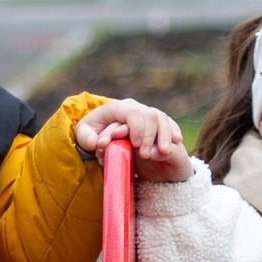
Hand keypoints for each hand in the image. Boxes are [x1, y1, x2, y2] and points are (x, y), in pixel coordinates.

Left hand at [75, 99, 193, 180]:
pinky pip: (167, 121)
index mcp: (115, 107)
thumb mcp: (84, 137)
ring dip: (163, 135)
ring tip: (163, 152)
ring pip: (160, 117)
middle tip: (146, 155)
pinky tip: (176, 140)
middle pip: (148, 115)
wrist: (99, 132)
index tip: (136, 145)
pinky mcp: (153, 120)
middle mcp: (132, 106)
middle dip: (149, 135)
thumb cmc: (92, 135)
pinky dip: (172, 131)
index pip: (131, 113)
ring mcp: (144, 111)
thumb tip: (96, 143)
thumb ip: (87, 139)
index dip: (137, 128)